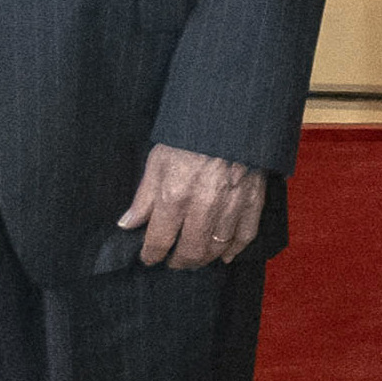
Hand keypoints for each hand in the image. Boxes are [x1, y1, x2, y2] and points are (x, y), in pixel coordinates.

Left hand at [119, 145, 268, 268]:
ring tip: (193, 259)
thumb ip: (144, 197)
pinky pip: (245, 235)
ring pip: (216, 248)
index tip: (148, 257)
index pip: (159, 240)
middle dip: (178, 262)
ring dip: (203, 259)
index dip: (150, 254)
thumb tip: (128, 224)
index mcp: (175, 195)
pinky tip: (224, 256)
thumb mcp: (158, 161)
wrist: (231, 117)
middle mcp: (204, 206)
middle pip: (190, 251)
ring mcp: (232, 205)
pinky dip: (234, 250)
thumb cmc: (191, 137)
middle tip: (171, 262)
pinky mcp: (253, 200)